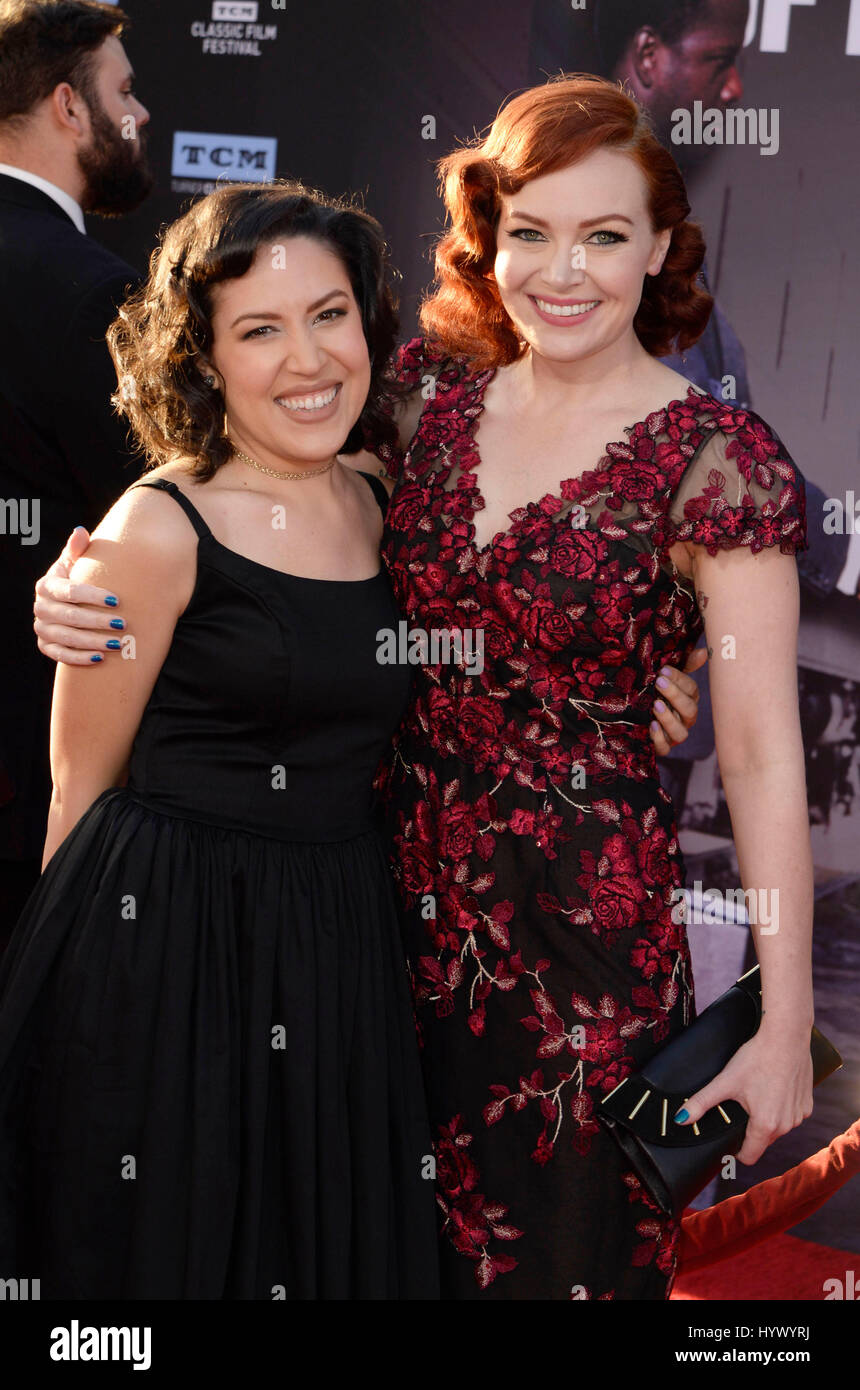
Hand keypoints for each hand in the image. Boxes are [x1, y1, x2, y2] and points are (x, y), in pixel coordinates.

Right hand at [33, 527, 125, 664]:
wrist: (68, 602)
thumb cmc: (78, 578)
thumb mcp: (76, 562)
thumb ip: (79, 549)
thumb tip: (80, 531)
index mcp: (47, 585)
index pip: (70, 591)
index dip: (93, 596)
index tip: (117, 601)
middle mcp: (41, 608)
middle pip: (69, 617)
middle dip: (97, 622)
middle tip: (123, 624)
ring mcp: (42, 628)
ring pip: (66, 638)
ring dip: (93, 642)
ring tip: (118, 643)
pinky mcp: (46, 646)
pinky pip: (61, 655)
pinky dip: (80, 658)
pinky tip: (101, 658)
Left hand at [648, 645, 707, 753]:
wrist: (632, 715)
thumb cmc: (655, 692)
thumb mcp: (667, 677)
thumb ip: (685, 664)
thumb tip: (704, 651)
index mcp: (689, 699)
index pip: (692, 690)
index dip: (680, 680)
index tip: (664, 670)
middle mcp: (685, 718)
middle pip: (689, 710)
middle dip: (675, 696)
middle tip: (659, 683)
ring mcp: (674, 735)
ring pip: (680, 732)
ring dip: (669, 719)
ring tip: (656, 705)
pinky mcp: (661, 747)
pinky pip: (664, 748)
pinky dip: (659, 738)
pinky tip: (651, 726)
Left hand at [672, 1023, 813, 1164]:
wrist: (786, 1036)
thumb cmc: (756, 1058)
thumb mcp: (725, 1081)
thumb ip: (701, 1103)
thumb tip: (680, 1120)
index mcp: (765, 1126)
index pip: (749, 1156)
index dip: (735, 1150)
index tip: (728, 1138)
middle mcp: (786, 1126)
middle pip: (763, 1141)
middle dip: (750, 1130)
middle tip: (739, 1107)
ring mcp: (799, 1116)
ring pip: (778, 1128)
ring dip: (767, 1119)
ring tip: (756, 1095)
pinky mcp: (808, 1104)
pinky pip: (791, 1115)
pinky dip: (782, 1108)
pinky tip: (773, 1089)